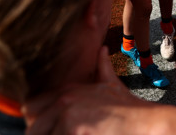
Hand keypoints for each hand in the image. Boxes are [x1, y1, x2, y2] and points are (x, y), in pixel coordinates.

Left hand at [25, 47, 143, 134]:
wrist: (145, 122)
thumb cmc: (129, 108)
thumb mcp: (111, 83)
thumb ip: (101, 67)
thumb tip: (102, 49)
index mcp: (68, 91)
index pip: (30, 107)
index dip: (36, 121)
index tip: (49, 129)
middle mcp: (64, 100)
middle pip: (32, 127)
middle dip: (43, 134)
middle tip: (63, 134)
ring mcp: (68, 115)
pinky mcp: (73, 130)